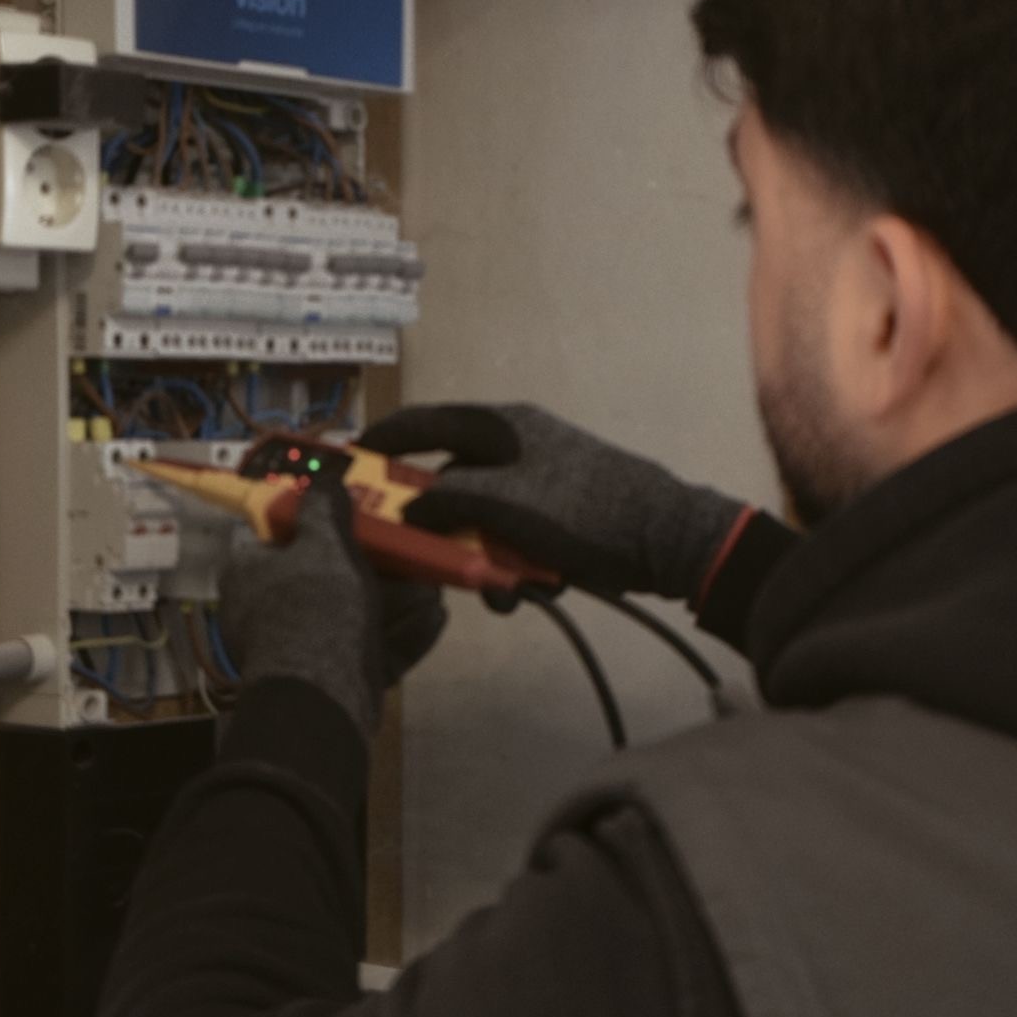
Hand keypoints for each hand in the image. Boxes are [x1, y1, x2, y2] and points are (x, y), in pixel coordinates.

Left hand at [219, 477, 446, 741]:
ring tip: (432, 586)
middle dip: (371, 565)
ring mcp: (297, 650)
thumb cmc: (314, 608)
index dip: (301, 517)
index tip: (339, 511)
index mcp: (248, 572)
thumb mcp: (323, 544)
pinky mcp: (328, 681)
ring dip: (395, 601)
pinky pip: (366, 649)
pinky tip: (435, 617)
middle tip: (404, 550)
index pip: (264, 532)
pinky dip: (399, 634)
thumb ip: (324, 507)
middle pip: (320, 575)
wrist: (322, 698)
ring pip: (350, 616)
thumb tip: (323, 480)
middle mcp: (265, 611)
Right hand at [359, 402, 747, 603]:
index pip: (425, 423)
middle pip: (450, 480)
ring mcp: (539, 481)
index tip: (348, 463)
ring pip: (482, 519)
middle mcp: (515, 446)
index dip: (384, 441)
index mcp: (501, 426)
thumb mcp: (507, 504)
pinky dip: (512, 565)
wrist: (668, 537)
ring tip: (495, 592)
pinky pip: (514, 538)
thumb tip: (408, 512)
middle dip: (438, 526)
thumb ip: (447, 504)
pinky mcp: (558, 516)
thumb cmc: (583, 508)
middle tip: (420, 556)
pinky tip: (524, 593)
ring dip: (480, 558)